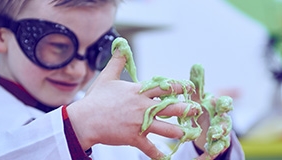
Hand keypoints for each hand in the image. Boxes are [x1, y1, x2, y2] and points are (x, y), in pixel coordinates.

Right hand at [66, 50, 198, 158]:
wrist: (84, 120)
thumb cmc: (95, 98)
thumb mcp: (107, 76)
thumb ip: (117, 61)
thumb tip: (121, 45)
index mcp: (138, 92)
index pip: (164, 87)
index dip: (178, 86)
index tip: (189, 87)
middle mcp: (142, 107)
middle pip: (170, 107)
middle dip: (186, 108)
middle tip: (197, 109)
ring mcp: (139, 123)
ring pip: (165, 128)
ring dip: (178, 131)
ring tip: (188, 132)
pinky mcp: (134, 138)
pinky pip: (149, 148)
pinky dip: (157, 154)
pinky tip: (165, 157)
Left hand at [191, 89, 231, 158]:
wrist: (203, 124)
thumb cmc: (202, 107)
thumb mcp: (198, 96)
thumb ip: (198, 83)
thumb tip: (197, 65)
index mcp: (218, 106)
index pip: (225, 104)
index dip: (225, 104)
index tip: (222, 104)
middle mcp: (222, 120)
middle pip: (225, 123)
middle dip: (222, 127)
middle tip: (216, 129)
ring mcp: (220, 134)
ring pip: (222, 138)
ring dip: (217, 141)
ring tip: (212, 144)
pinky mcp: (216, 145)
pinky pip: (215, 150)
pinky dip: (211, 153)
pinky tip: (206, 155)